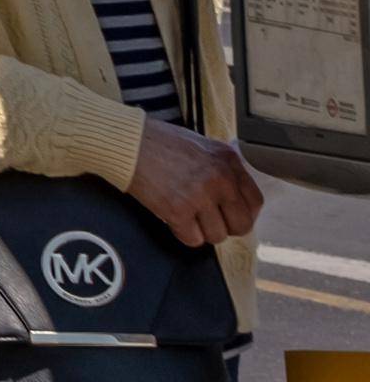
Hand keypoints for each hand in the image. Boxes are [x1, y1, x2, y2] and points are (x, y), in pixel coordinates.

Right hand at [127, 119, 266, 247]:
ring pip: (216, 236)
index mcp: (228, 160)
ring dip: (202, 231)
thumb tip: (234, 195)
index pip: (255, 202)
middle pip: (241, 225)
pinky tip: (174, 220)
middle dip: (226, 227)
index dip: (243, 214)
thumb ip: (221, 167)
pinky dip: (184, 234)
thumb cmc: (157, 142)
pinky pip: (193, 239)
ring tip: (188, 217)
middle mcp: (219, 178)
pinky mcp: (177, 210)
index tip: (231, 216)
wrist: (126, 143)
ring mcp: (199, 195)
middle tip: (209, 221)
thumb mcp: (201, 145)